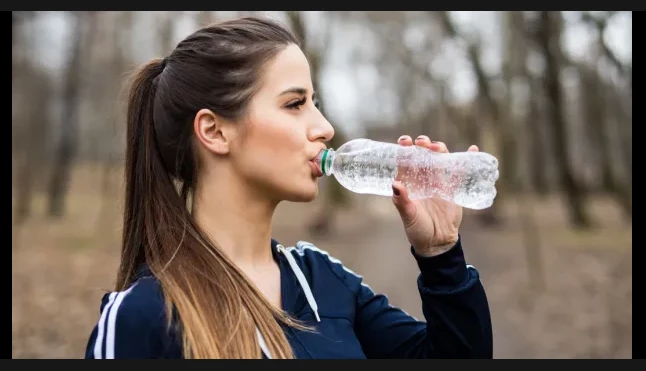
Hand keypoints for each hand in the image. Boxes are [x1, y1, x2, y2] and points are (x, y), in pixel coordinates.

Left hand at [391, 135, 479, 256]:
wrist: (437, 242)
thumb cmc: (418, 229)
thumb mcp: (408, 216)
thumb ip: (403, 202)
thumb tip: (396, 184)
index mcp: (409, 184)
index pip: (405, 162)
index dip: (404, 150)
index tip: (405, 141)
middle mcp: (423, 180)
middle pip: (423, 157)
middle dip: (422, 146)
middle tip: (422, 142)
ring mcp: (439, 183)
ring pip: (439, 160)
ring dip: (439, 150)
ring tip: (437, 146)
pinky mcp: (453, 189)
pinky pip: (460, 172)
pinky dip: (466, 159)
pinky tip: (472, 148)